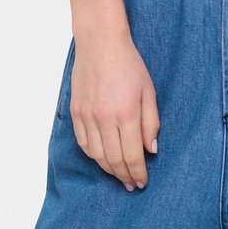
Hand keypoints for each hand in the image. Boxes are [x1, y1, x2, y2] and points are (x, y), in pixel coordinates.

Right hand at [68, 29, 158, 190]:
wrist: (100, 43)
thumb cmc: (129, 64)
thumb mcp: (149, 91)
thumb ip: (151, 122)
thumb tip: (151, 150)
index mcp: (127, 113)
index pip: (133, 155)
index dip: (138, 173)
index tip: (142, 182)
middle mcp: (105, 118)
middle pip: (114, 160)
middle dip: (125, 176)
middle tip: (132, 184)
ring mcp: (88, 116)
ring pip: (97, 156)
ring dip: (108, 170)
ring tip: (118, 175)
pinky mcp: (76, 112)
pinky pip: (84, 143)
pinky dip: (93, 156)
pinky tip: (102, 158)